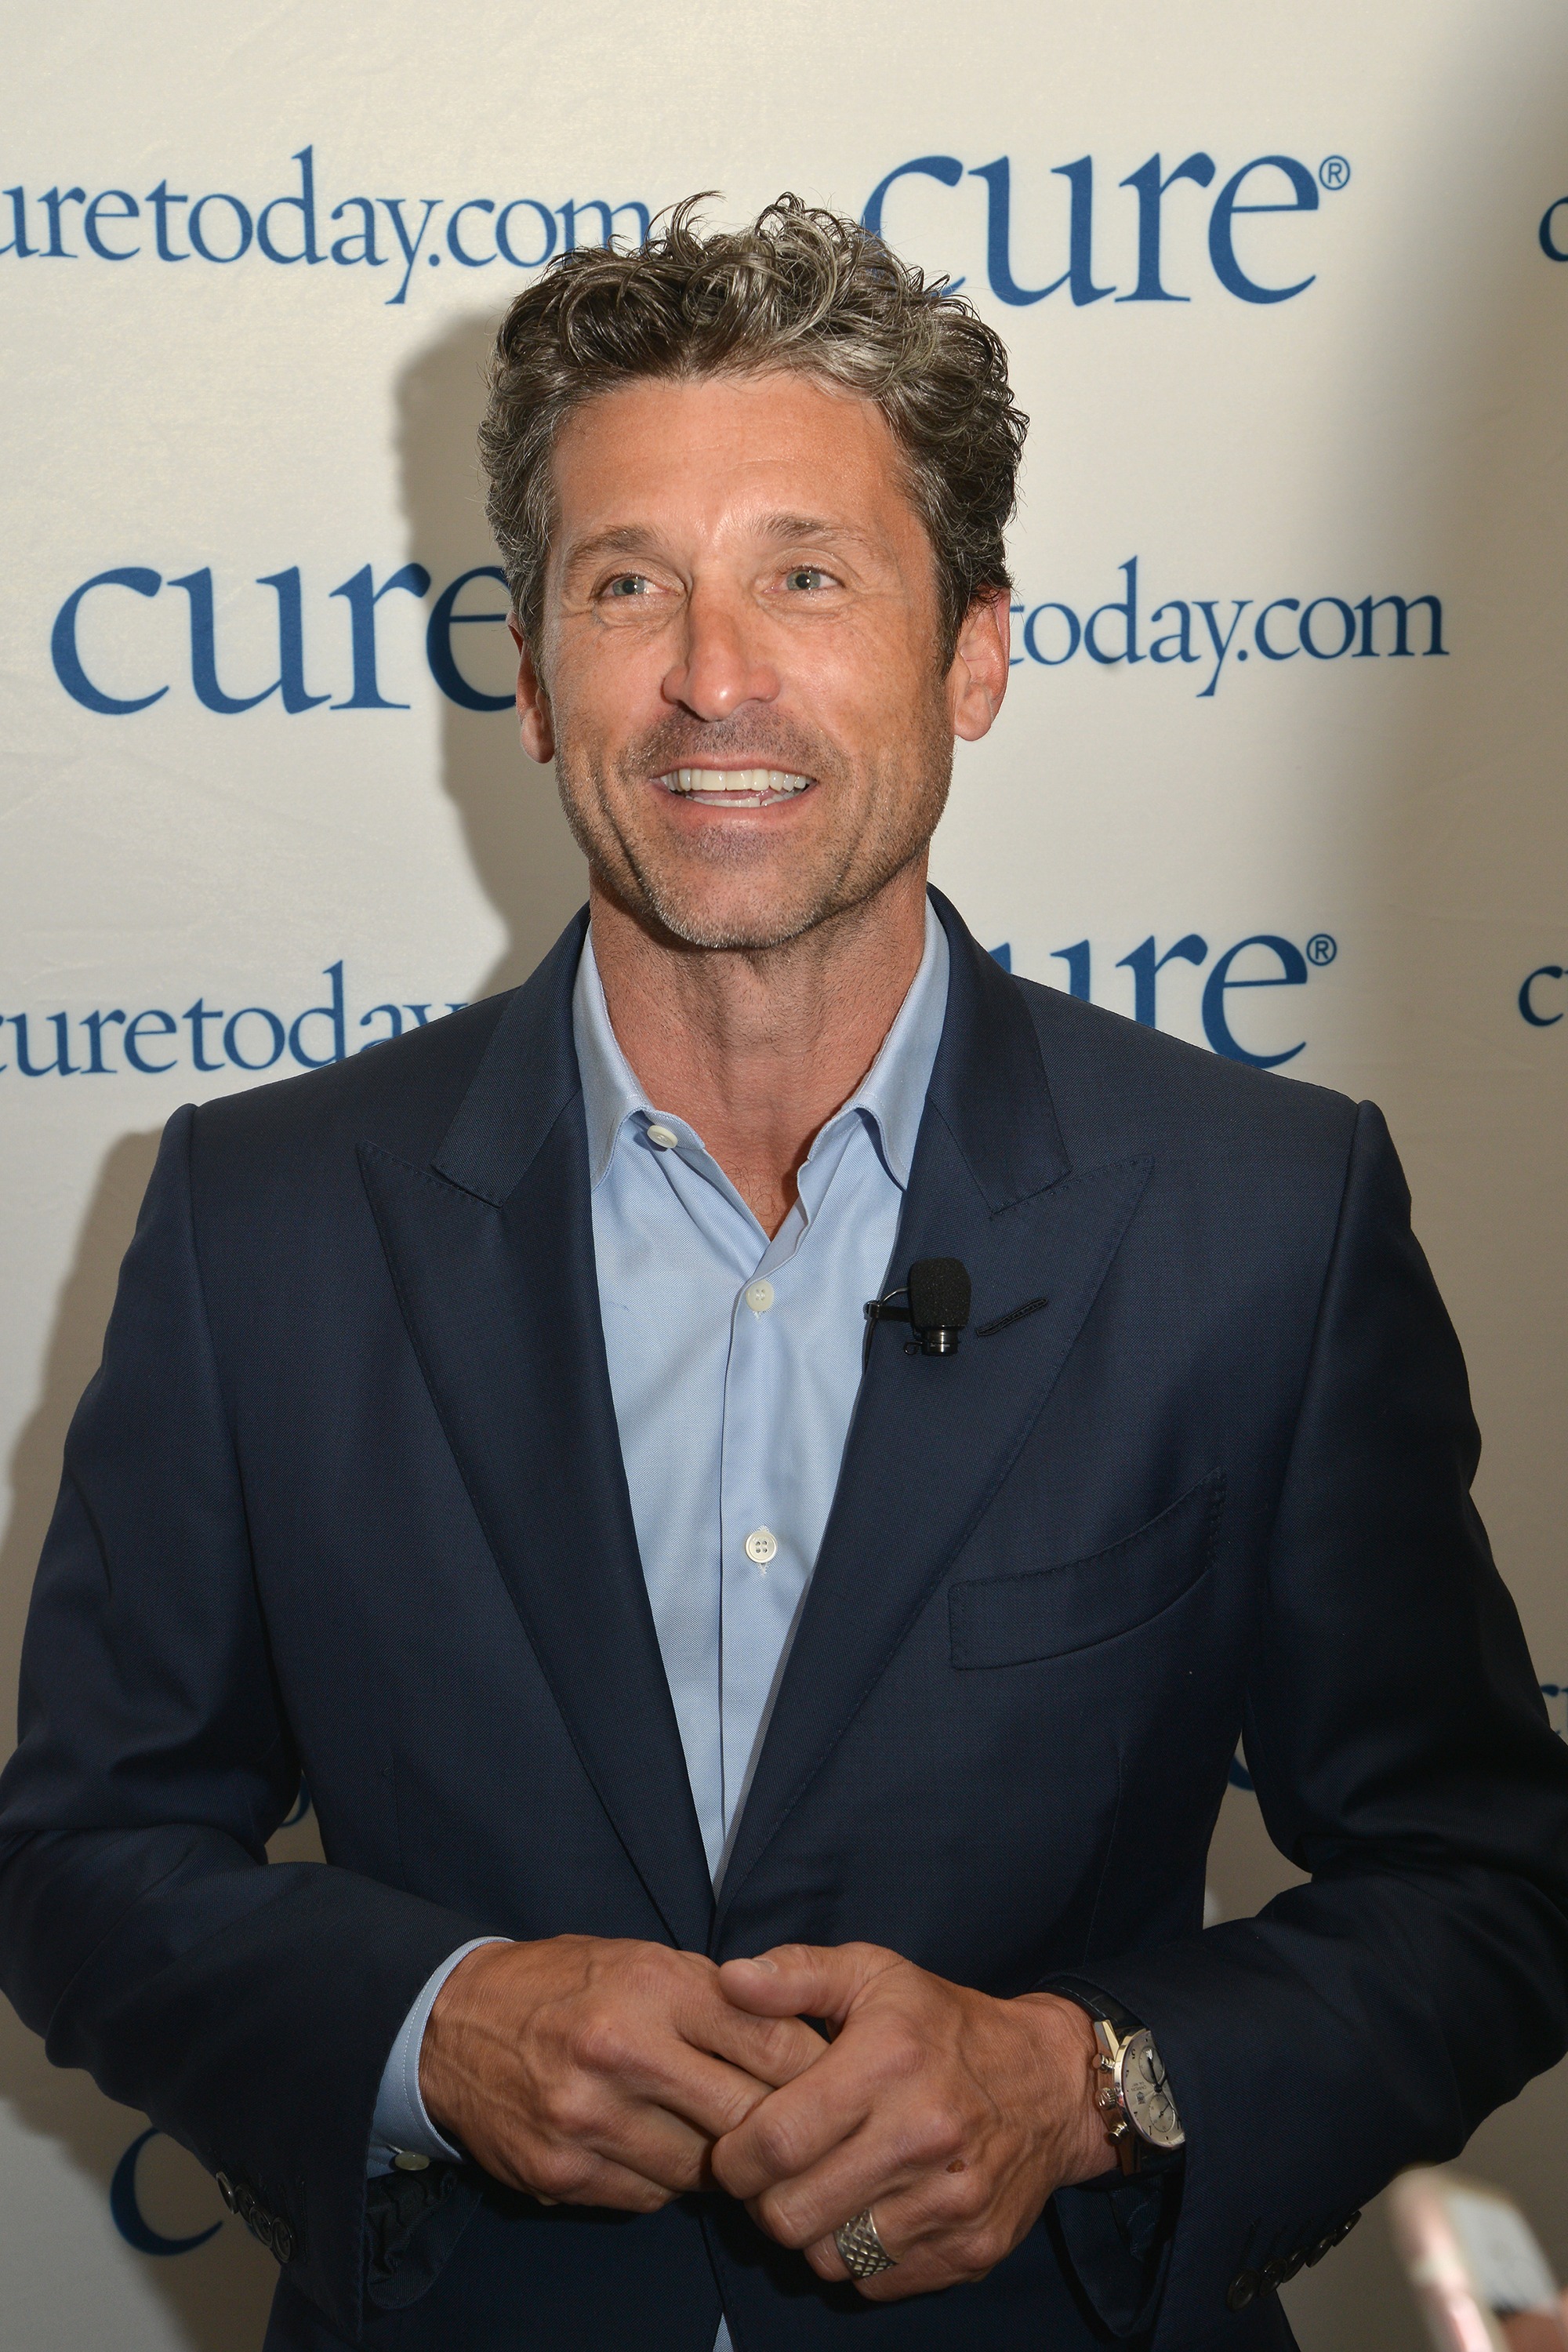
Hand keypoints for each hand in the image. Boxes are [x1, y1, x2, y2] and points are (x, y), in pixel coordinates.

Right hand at [420, 1936, 826, 2209]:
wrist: (451, 2025)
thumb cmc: (563, 1983)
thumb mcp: (641, 1959)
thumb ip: (715, 1997)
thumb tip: (799, 2040)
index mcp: (651, 1986)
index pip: (767, 2038)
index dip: (811, 2066)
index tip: (833, 2079)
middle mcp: (621, 2051)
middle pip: (745, 2115)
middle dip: (779, 2126)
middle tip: (801, 2130)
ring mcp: (588, 2120)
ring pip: (702, 2169)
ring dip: (722, 2161)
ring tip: (724, 2140)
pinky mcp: (562, 2174)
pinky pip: (651, 2197)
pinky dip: (667, 2181)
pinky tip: (659, 2150)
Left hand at [711, 1942, 1112, 2300]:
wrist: (1051, 2083)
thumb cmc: (944, 2025)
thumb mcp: (873, 1974)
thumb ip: (796, 1974)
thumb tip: (730, 1980)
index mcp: (889, 2063)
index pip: (776, 2141)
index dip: (734, 2156)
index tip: (735, 2147)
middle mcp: (924, 2137)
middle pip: (792, 2214)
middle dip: (763, 2200)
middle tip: (773, 2174)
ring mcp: (952, 2203)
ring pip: (829, 2257)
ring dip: (811, 2230)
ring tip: (822, 2187)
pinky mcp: (971, 2250)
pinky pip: (876, 2282)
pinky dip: (858, 2256)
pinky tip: (867, 2208)